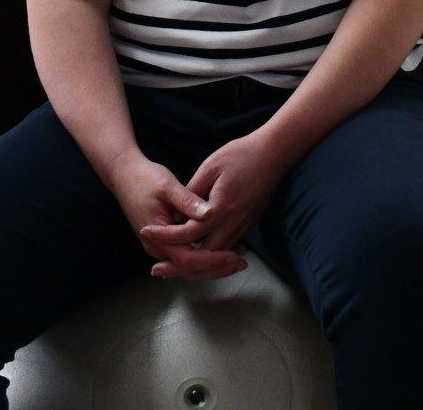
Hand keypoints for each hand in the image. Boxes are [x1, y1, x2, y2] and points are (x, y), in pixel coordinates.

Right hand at [105, 155, 242, 281]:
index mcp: (158, 238)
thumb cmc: (145, 178)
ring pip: (188, 265)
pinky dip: (203, 256)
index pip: (189, 260)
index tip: (234, 256)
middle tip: (241, 262)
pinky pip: (185, 256)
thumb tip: (209, 213)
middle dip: (216, 268)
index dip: (213, 260)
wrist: (124, 175)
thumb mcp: (167, 186)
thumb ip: (188, 201)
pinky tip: (221, 248)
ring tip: (236, 257)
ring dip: (212, 264)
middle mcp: (157, 248)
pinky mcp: (163, 241)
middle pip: (190, 269)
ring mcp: (159, 246)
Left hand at [145, 131, 293, 265]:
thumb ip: (192, 193)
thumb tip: (176, 214)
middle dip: (179, 265)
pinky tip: (200, 255)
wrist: (275, 152)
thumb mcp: (210, 166)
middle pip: (203, 255)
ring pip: (218, 255)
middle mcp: (234, 221)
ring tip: (174, 269)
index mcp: (221, 207)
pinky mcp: (250, 223)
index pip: (188, 232)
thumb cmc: (241, 154)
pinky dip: (212, 256)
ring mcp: (244, 224)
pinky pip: (229, 246)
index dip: (166, 235)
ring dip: (197, 265)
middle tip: (158, 270)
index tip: (147, 232)